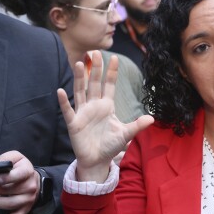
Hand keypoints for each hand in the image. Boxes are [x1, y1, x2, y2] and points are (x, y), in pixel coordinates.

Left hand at [0, 151, 38, 213]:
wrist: (34, 181)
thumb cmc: (20, 168)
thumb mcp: (15, 157)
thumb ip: (5, 160)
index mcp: (27, 172)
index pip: (19, 175)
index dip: (6, 178)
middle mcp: (29, 187)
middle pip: (8, 191)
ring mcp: (27, 201)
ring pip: (9, 204)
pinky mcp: (23, 211)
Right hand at [57, 52, 152, 181]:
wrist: (97, 161)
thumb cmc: (110, 146)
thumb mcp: (126, 134)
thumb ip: (137, 125)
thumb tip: (152, 118)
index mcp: (107, 106)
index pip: (109, 85)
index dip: (112, 72)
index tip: (115, 58)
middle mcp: (94, 106)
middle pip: (94, 84)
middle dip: (96, 69)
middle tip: (96, 52)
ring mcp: (83, 113)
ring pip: (80, 92)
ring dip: (80, 79)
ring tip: (80, 64)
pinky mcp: (74, 123)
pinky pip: (68, 111)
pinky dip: (64, 102)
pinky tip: (61, 91)